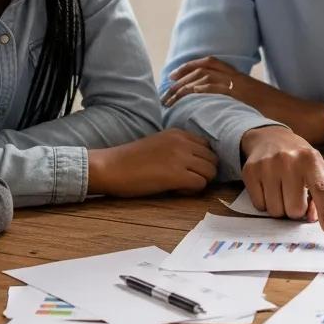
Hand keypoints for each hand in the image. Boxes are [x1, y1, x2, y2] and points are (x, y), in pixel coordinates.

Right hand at [87, 130, 217, 196]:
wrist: (110, 167)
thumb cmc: (131, 159)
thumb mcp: (159, 144)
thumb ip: (178, 148)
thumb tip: (196, 163)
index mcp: (178, 133)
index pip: (207, 146)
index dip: (201, 160)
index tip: (189, 169)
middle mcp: (182, 142)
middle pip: (213, 159)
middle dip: (204, 172)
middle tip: (187, 180)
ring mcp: (180, 158)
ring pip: (210, 172)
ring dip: (200, 181)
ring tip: (181, 185)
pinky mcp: (176, 175)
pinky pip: (200, 184)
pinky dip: (192, 191)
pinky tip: (176, 190)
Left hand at [163, 56, 323, 143]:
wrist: (305, 117)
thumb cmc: (285, 116)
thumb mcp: (259, 105)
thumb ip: (241, 105)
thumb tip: (224, 113)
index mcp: (242, 79)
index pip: (211, 64)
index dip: (189, 68)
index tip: (173, 77)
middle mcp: (240, 80)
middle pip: (203, 69)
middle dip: (181, 78)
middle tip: (166, 90)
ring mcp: (242, 88)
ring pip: (206, 78)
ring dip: (185, 86)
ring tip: (170, 98)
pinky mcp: (244, 98)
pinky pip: (217, 89)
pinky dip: (199, 92)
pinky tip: (188, 100)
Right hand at [240, 126, 323, 231]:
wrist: (269, 137)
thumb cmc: (297, 157)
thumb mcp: (315, 168)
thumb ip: (319, 193)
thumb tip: (312, 218)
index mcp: (310, 160)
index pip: (321, 189)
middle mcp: (288, 161)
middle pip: (295, 209)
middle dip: (296, 210)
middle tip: (294, 196)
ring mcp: (267, 165)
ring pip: (275, 211)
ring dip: (280, 208)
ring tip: (281, 190)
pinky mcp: (250, 171)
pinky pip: (259, 206)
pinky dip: (265, 203)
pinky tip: (268, 187)